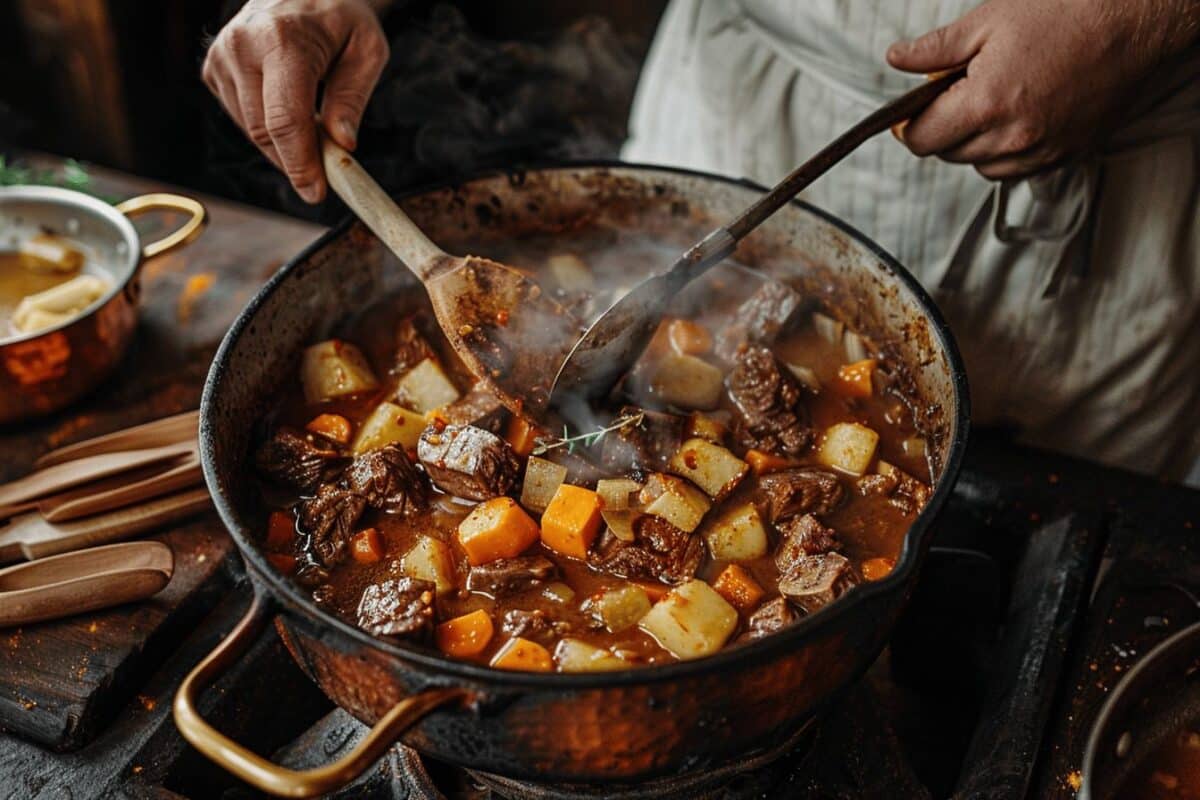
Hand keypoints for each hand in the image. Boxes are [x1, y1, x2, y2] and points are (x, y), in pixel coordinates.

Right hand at [203, 0, 389, 202]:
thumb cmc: (340, 18)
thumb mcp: (367, 50)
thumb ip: (352, 97)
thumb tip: (342, 144)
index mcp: (282, 39)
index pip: (285, 119)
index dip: (300, 163)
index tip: (316, 193)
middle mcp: (242, 46)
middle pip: (265, 132)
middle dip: (296, 161)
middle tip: (326, 172)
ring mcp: (222, 57)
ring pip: (251, 131)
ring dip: (284, 146)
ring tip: (314, 126)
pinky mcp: (212, 69)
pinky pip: (241, 119)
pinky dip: (267, 129)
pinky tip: (287, 109)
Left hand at [887, 0, 1198, 178]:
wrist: (1133, 21)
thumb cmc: (1067, 12)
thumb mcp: (989, 21)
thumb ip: (936, 49)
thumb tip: (898, 59)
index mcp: (985, 104)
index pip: (922, 140)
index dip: (907, 127)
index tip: (906, 116)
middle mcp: (1012, 138)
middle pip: (949, 154)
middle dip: (942, 128)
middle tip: (955, 94)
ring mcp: (1042, 151)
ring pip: (982, 165)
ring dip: (974, 143)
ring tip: (990, 103)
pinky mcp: (1066, 154)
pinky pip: (1018, 169)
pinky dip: (1007, 151)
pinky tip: (1018, 117)